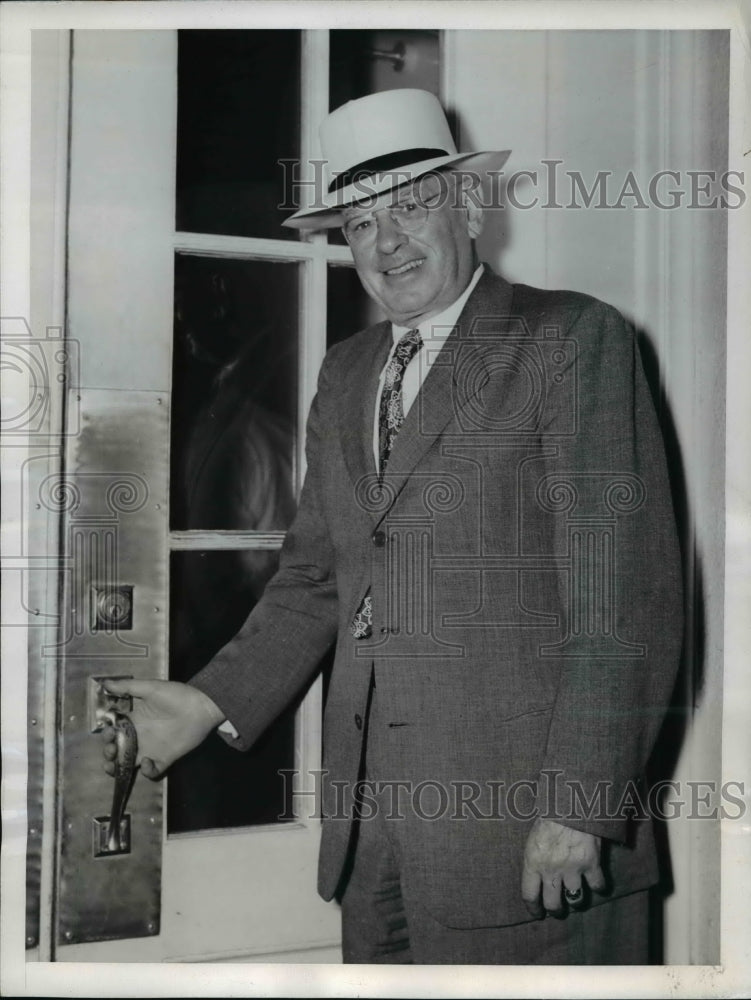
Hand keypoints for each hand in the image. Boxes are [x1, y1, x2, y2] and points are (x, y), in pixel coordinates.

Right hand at [100, 678, 224, 778]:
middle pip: (118, 750)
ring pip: (129, 764)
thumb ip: (128, 687)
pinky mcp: (165, 758)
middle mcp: (140, 737)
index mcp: (135, 721)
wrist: (201, 706)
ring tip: (115, 764)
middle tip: (111, 749)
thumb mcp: (151, 688)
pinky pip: (152, 771)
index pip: (114, 732)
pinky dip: (147, 771)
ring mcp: (152, 749)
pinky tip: (146, 761)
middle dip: (109, 753)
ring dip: (119, 767)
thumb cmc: (176, 695)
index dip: (107, 736)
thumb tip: (105, 683)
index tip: (108, 733)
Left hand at [521, 818, 605, 917]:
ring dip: (575, 900)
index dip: (533, 909)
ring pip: (575, 899)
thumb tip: (536, 876)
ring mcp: (572, 869)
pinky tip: (596, 884)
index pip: (529, 895)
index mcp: (533, 862)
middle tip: (557, 909)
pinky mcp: (591, 864)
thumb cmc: (548, 816)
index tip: (536, 913)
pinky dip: (598, 886)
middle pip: (553, 904)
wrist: (570, 802)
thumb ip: (535, 859)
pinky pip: (598, 886)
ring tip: (575, 898)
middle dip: (555, 910)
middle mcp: (551, 870)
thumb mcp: (533, 838)